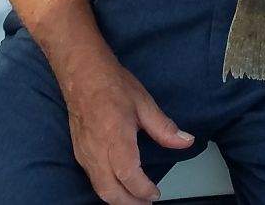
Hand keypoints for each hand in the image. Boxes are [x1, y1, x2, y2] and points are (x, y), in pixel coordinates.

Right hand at [59, 56, 193, 203]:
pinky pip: (92, 179)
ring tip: (136, 200)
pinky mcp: (78, 152)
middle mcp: (96, 150)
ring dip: (118, 199)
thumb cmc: (113, 85)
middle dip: (129, 203)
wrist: (81, 73)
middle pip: (110, 191)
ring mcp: (84, 153)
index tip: (156, 193)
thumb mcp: (144, 103)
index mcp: (115, 137)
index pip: (128, 174)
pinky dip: (107, 189)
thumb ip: (164, 128)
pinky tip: (119, 186)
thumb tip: (186, 141)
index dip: (143, 189)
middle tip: (147, 203)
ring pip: (99, 188)